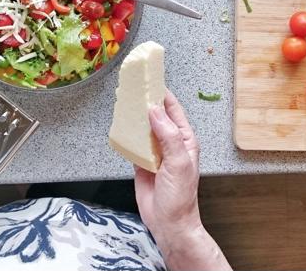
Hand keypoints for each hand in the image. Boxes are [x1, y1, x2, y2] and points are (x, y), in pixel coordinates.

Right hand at [134, 90, 232, 270]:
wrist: (168, 224)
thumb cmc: (180, 198)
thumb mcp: (179, 162)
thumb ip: (169, 136)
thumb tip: (156, 112)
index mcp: (184, 140)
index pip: (173, 110)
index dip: (162, 94)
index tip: (152, 80)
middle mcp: (170, 143)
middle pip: (156, 116)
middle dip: (145, 102)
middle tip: (133, 88)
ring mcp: (155, 153)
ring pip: (143, 129)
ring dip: (134, 118)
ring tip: (124, 103)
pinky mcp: (142, 163)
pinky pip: (133, 145)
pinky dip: (126, 136)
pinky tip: (120, 128)